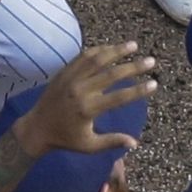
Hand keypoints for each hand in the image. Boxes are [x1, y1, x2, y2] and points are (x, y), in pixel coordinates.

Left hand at [15, 42, 158, 154]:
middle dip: (134, 66)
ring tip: (134, 45)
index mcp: (88, 109)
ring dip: (116, 50)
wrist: (37, 128)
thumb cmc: (66, 139)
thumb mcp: (89, 146)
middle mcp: (80, 91)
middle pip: (112, 74)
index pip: (119, 97)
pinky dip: (98, 50)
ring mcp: (71, 79)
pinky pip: (83, 57)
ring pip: (97, 60)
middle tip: (151, 60)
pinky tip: (111, 47)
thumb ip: (112, 142)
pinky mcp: (64, 72)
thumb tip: (135, 143)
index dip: (138, 90)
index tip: (154, 84)